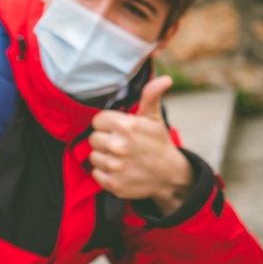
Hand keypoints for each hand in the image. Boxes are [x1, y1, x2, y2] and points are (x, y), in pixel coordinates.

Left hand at [88, 75, 192, 215]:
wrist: (169, 175)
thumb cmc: (158, 142)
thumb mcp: (154, 118)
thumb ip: (151, 96)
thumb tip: (165, 79)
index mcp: (124, 126)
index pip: (97, 121)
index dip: (107, 124)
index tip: (119, 129)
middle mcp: (117, 146)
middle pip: (93, 139)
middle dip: (105, 140)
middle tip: (121, 144)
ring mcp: (115, 166)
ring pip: (93, 157)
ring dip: (104, 157)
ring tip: (121, 157)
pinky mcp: (113, 184)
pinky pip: (95, 173)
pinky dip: (105, 173)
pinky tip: (119, 169)